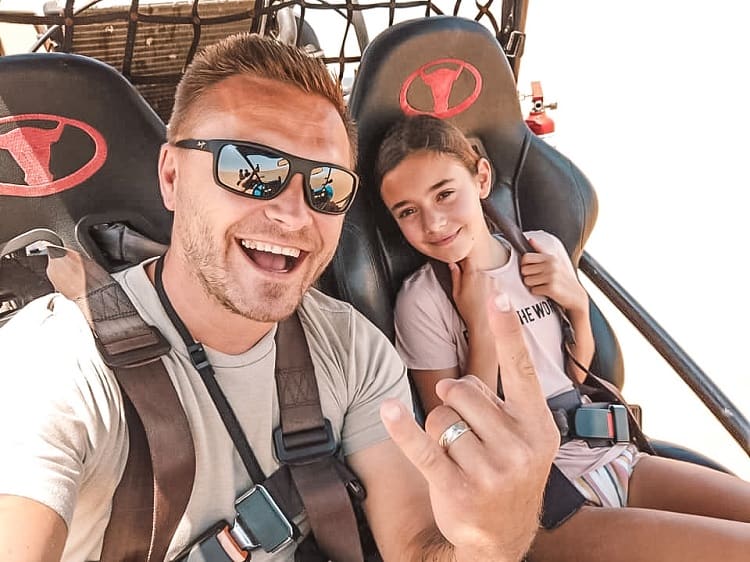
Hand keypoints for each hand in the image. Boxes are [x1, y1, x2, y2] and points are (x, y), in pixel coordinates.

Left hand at [380, 292, 558, 560]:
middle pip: (462, 391)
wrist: (502, 536)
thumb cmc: (509, 474)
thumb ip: (497, 402)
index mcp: (537, 425)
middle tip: (466, 431)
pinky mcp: (457, 488)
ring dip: (437, 430)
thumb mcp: (522, 439)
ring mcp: (490, 470)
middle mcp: (519, 445)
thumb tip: (455, 382)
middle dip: (453, 403)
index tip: (498, 293)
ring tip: (457, 455)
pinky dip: (402, 428)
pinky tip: (388, 410)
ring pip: (440, 417)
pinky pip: (422, 447)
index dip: (508, 329)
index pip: (520, 368)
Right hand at [449, 257, 490, 329]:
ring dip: (481, 282)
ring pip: (485, 276)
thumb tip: (452, 265)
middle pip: (477, 269)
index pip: (468, 259)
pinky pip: (492, 283)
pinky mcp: (500, 287)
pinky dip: (488, 288)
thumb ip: (455, 276)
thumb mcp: (456, 293)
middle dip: (472, 275)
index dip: (464, 262)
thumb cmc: (470, 310)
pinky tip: (484, 298)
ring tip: (477, 295)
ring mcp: (493, 281)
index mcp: (472, 274)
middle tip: (468, 287)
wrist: (484, 322)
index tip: (462, 266)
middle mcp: (484, 275)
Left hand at [520, 237, 587, 312]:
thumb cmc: (564, 279)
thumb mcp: (556, 261)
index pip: (526, 257)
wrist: (577, 296)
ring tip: (544, 284)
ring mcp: (551, 276)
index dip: (525, 265)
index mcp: (550, 258)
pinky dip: (538, 292)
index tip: (530, 269)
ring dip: (533, 285)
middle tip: (539, 279)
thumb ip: (541, 250)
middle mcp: (551, 265)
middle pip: (524, 270)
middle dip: (529, 276)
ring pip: (527, 281)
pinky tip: (547, 291)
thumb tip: (530, 240)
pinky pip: (534, 290)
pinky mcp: (551, 288)